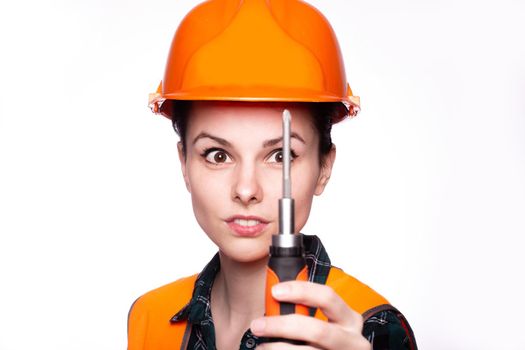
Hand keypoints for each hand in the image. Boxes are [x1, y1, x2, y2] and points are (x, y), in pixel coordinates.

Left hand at [250, 281, 370, 348]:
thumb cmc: (322, 343)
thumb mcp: (323, 323)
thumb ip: (303, 309)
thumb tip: (273, 294)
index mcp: (349, 319)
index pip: (327, 297)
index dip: (300, 291)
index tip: (275, 291)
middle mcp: (352, 341)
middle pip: (317, 330)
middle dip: (282, 326)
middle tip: (258, 325)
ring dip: (277, 348)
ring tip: (262, 347)